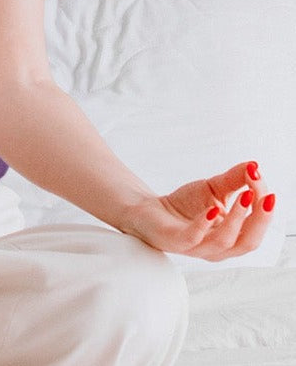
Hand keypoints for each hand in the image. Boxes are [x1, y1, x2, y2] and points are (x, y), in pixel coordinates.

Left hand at [117, 160, 274, 260]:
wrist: (149, 210)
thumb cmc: (185, 205)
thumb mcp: (213, 189)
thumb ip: (235, 180)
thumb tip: (254, 165)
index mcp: (232, 239)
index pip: (256, 228)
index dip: (263, 206)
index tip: (259, 177)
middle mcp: (218, 248)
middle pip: (248, 242)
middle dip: (260, 219)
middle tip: (264, 195)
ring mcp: (197, 247)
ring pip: (224, 242)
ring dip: (237, 218)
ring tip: (244, 195)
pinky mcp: (175, 241)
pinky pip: (193, 238)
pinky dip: (204, 224)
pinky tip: (212, 209)